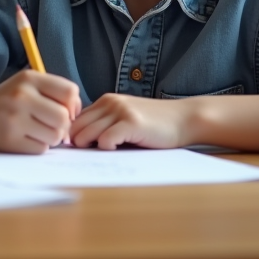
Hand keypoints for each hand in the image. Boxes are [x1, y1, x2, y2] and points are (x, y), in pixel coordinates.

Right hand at [0, 70, 81, 153]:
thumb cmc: (13, 98)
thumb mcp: (30, 84)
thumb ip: (56, 93)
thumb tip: (77, 116)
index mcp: (30, 79)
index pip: (69, 92)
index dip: (73, 105)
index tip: (66, 110)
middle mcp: (21, 96)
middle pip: (64, 118)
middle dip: (63, 125)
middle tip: (52, 125)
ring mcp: (14, 119)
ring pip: (55, 136)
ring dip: (52, 137)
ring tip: (39, 131)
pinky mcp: (9, 140)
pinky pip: (41, 149)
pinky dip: (39, 146)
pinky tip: (27, 137)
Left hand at [69, 93, 191, 149]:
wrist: (184, 119)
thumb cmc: (155, 125)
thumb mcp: (125, 118)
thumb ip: (105, 124)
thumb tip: (78, 143)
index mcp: (105, 101)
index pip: (75, 120)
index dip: (74, 137)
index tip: (82, 151)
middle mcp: (110, 103)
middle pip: (76, 127)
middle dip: (78, 145)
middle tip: (89, 157)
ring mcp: (120, 111)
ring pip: (86, 134)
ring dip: (91, 149)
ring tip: (105, 154)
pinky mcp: (131, 123)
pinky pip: (104, 140)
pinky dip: (106, 149)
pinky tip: (118, 150)